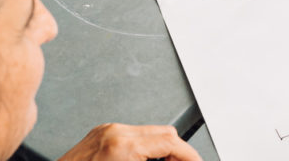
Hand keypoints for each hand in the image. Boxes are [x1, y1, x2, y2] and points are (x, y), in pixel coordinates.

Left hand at [57, 124, 201, 160]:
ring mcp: (105, 131)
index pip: (171, 143)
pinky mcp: (99, 134)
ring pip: (149, 132)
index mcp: (123, 146)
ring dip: (161, 150)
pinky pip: (131, 134)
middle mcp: (115, 132)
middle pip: (164, 133)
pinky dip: (144, 148)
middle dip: (178, 153)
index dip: (190, 156)